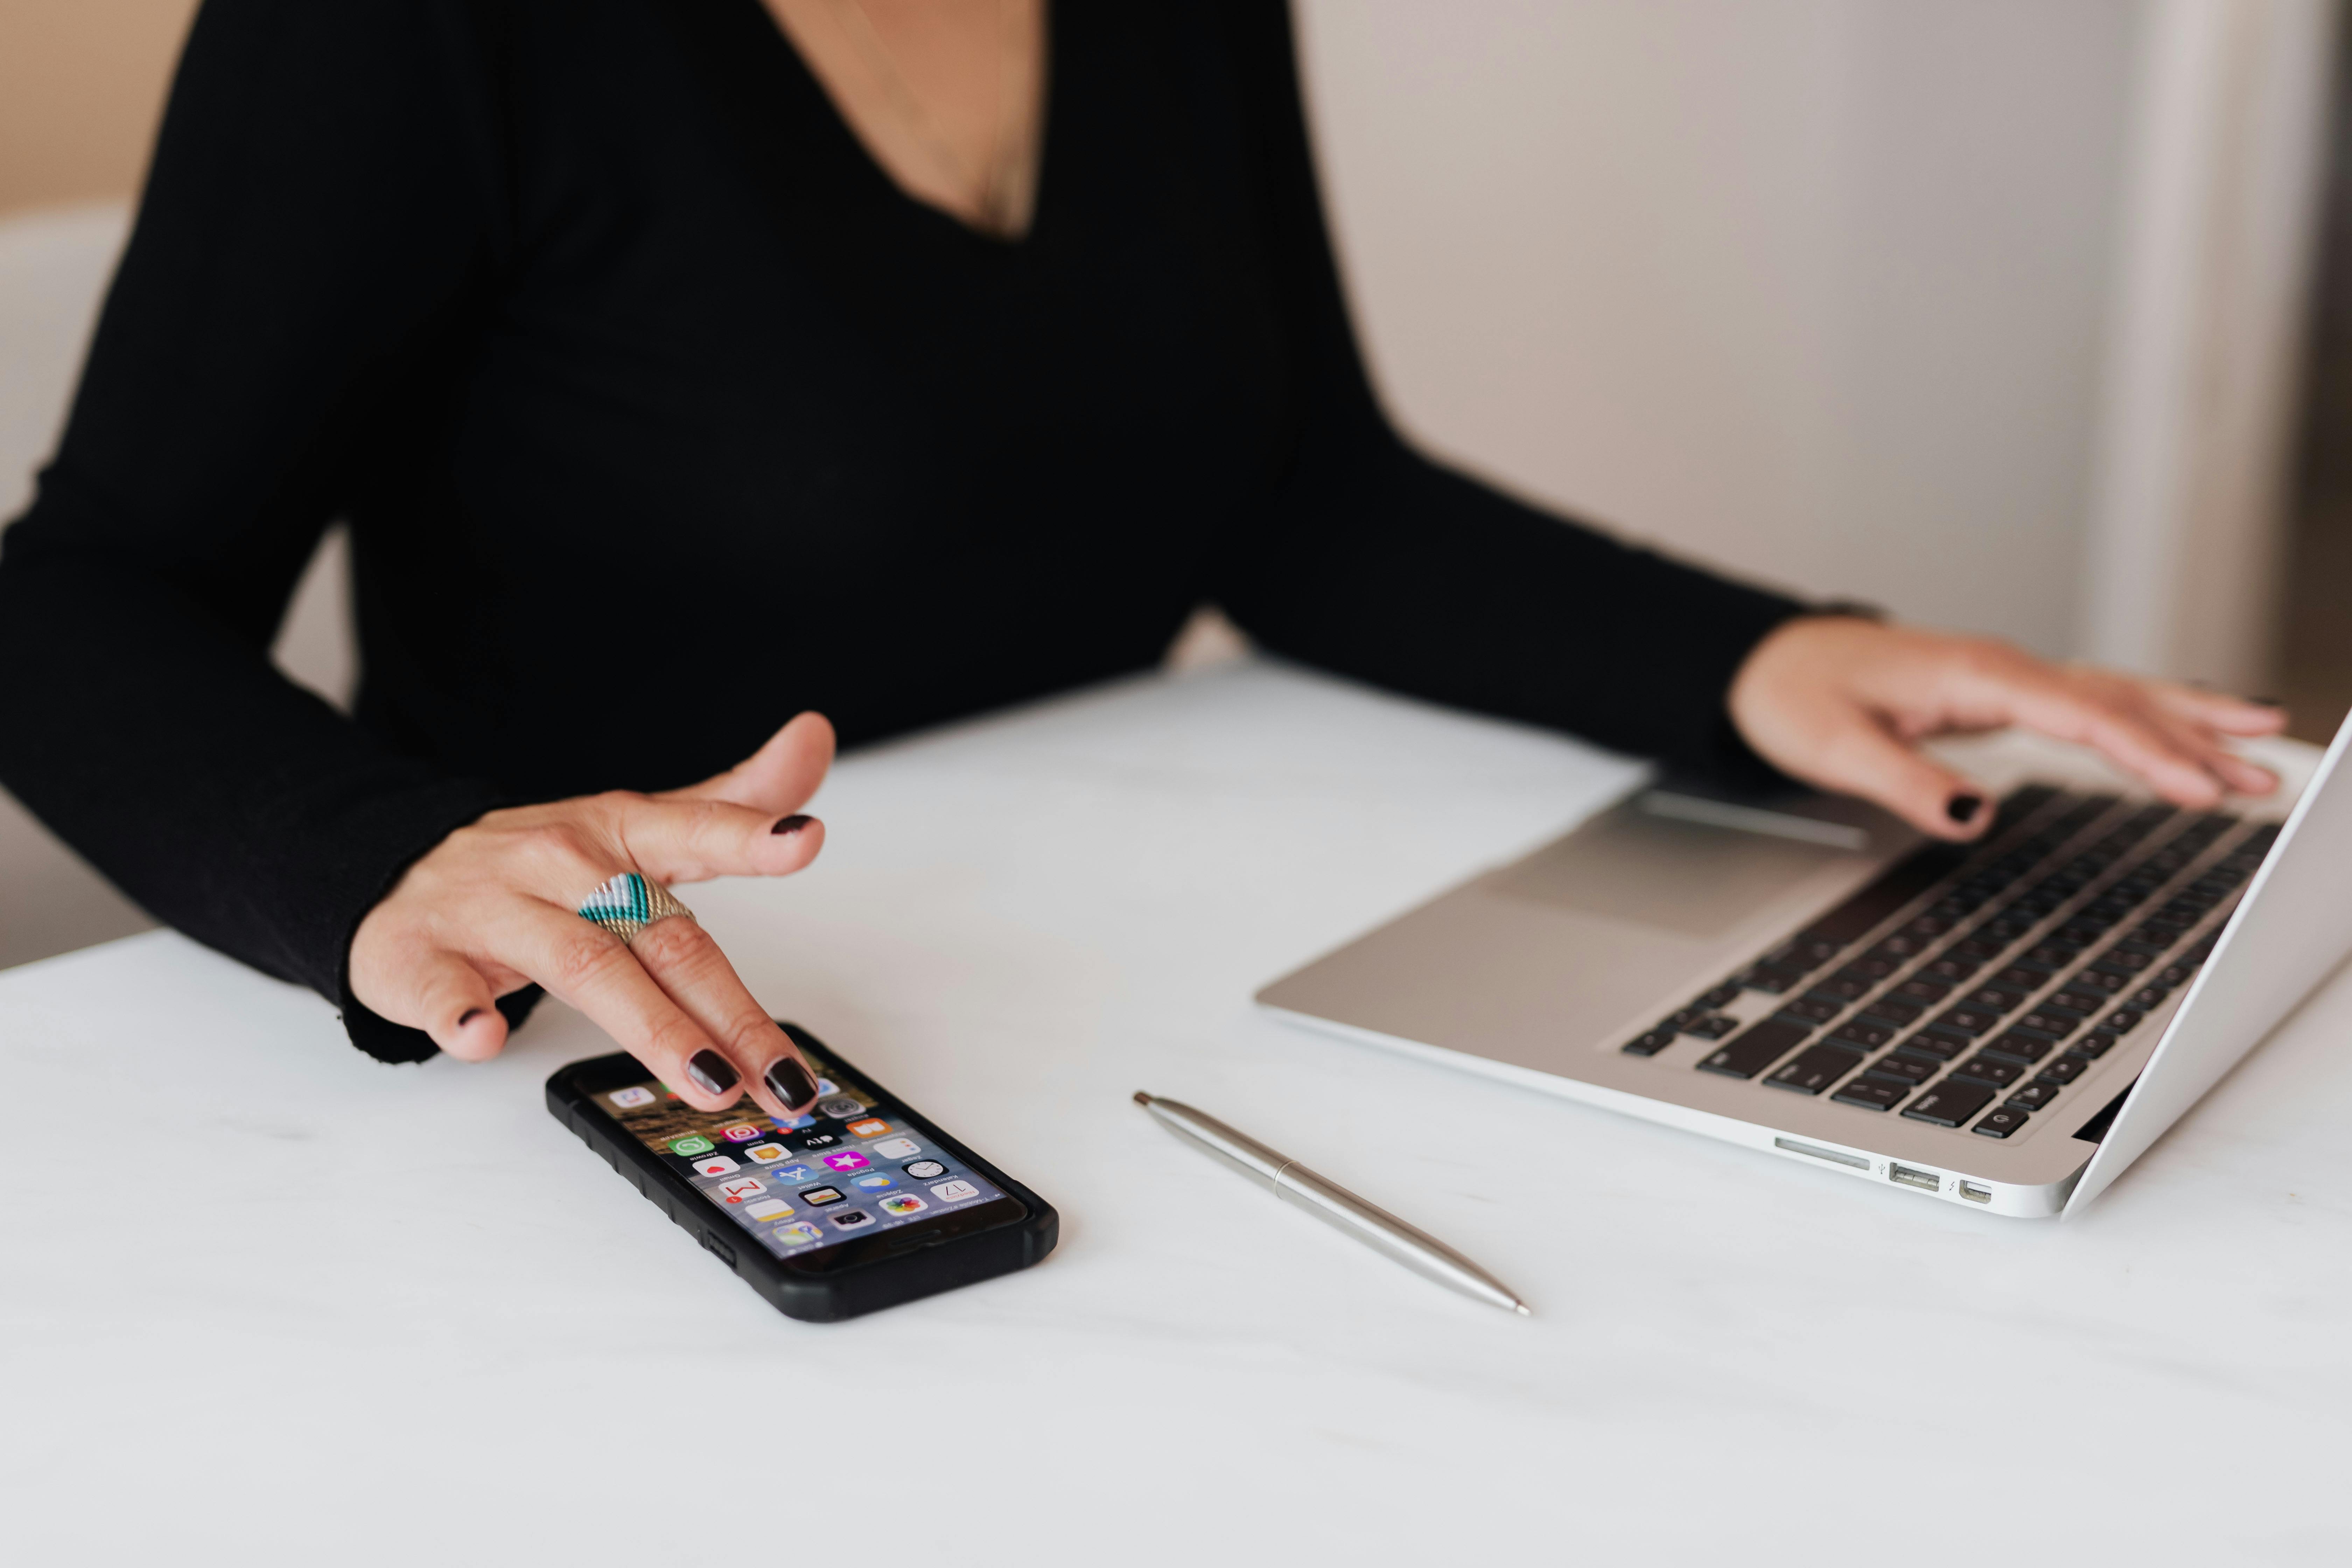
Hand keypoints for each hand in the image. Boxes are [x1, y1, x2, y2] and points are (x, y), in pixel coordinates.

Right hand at [350, 712, 836, 1118]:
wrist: (396, 871)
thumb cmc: (538, 868)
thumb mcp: (638, 826)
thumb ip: (731, 803)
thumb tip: (814, 738)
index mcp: (615, 833)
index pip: (693, 830)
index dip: (750, 836)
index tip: (803, 839)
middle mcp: (559, 865)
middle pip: (657, 936)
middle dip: (727, 1011)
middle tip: (783, 1075)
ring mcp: (488, 910)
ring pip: (580, 964)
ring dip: (649, 1027)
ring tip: (708, 1079)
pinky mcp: (419, 957)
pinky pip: (443, 988)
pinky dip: (461, 1014)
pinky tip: (482, 1038)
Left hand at [1726, 617, 2284, 840]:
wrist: (1769, 662)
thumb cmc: (1796, 695)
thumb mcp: (1835, 747)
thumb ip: (1904, 781)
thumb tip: (1970, 816)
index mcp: (1974, 675)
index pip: (2080, 714)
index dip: (2144, 753)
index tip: (2195, 787)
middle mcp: (2001, 669)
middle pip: (2116, 702)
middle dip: (2193, 738)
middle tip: (2262, 776)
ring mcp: (2006, 677)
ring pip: (2114, 696)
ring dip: (2186, 723)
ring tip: (2258, 748)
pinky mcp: (2002, 692)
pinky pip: (2090, 700)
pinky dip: (2145, 714)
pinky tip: (2186, 728)